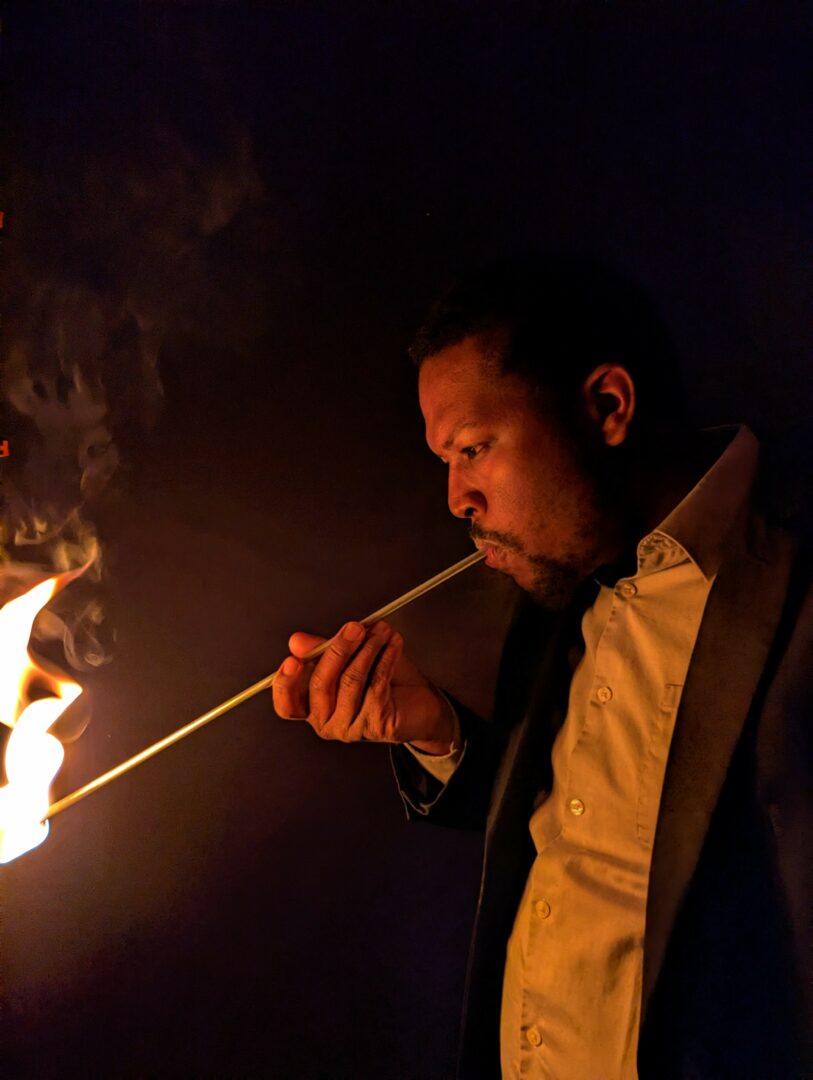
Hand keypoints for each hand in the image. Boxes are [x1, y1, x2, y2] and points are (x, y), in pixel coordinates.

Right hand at [272, 620, 454, 753]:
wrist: (420, 703)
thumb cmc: (381, 679)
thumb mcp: (348, 658)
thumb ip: (322, 651)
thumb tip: (297, 641)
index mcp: (312, 707)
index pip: (287, 704)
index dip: (286, 683)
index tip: (293, 660)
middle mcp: (326, 722)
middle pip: (321, 685)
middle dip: (338, 650)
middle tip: (355, 628)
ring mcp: (349, 728)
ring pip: (351, 682)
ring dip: (368, 649)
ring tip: (381, 631)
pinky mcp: (374, 725)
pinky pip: (376, 685)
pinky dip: (386, 658)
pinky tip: (394, 644)